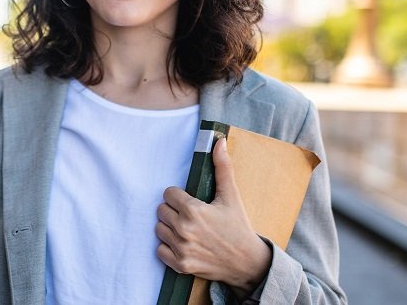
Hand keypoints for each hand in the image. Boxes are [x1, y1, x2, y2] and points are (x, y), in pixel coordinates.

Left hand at [156, 138, 271, 296]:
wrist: (247, 262)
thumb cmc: (239, 227)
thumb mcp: (232, 196)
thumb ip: (222, 167)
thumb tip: (219, 142)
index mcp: (193, 210)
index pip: (168, 194)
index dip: (178, 195)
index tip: (190, 200)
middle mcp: (184, 230)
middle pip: (161, 210)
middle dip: (173, 210)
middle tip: (190, 215)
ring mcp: (181, 249)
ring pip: (159, 229)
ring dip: (169, 227)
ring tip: (187, 228)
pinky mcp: (180, 265)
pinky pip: (160, 250)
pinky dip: (168, 247)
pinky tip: (183, 243)